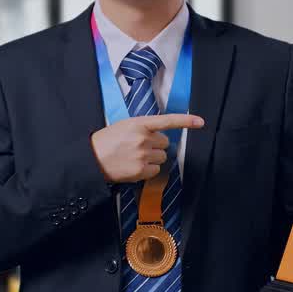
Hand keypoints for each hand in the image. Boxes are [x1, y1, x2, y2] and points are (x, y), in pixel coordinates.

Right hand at [90, 114, 204, 182]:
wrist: (92, 159)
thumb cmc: (107, 141)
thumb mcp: (124, 126)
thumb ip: (143, 128)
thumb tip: (159, 136)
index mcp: (139, 124)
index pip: (167, 121)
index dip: (185, 121)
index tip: (200, 122)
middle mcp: (143, 138)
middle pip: (165, 143)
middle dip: (156, 146)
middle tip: (139, 148)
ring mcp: (143, 155)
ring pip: (162, 157)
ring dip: (153, 158)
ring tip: (135, 158)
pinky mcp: (142, 171)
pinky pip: (156, 171)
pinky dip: (148, 171)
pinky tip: (134, 167)